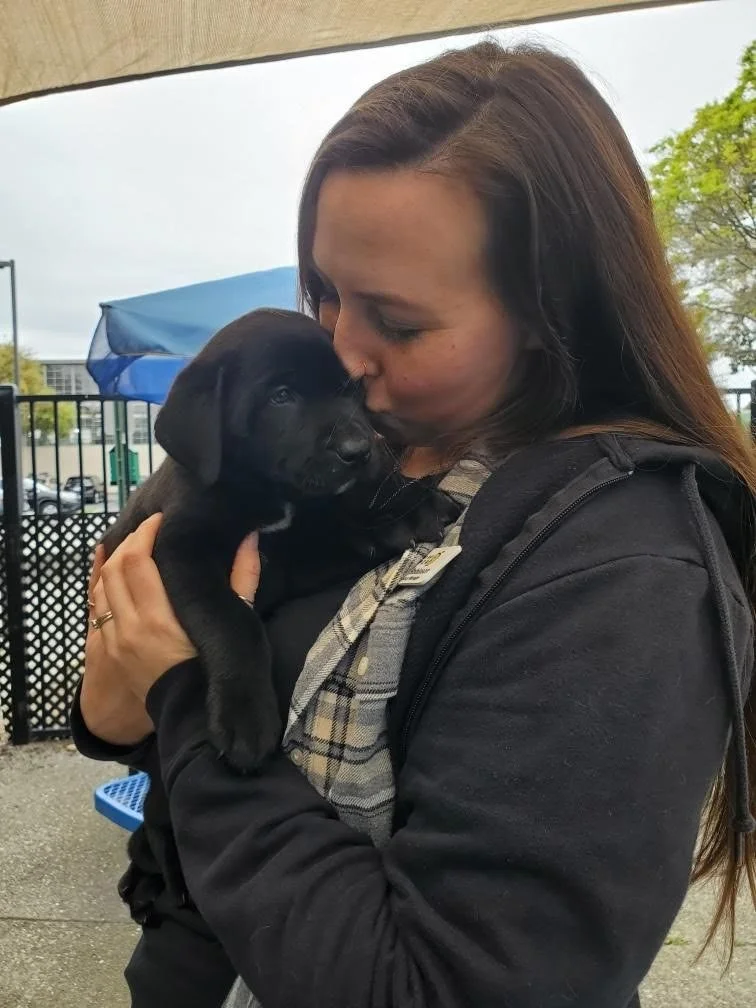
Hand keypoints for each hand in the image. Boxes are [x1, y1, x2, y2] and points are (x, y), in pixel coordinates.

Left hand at [90, 514, 261, 700]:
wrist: (190, 712)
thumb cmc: (215, 665)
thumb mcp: (235, 622)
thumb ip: (243, 578)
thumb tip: (250, 538)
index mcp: (160, 619)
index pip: (137, 561)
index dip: (145, 534)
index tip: (160, 521)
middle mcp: (130, 627)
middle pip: (115, 568)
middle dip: (129, 541)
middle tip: (148, 530)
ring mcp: (114, 639)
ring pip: (101, 585)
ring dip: (114, 561)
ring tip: (132, 547)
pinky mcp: (107, 648)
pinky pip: (96, 606)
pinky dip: (102, 583)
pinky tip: (113, 572)